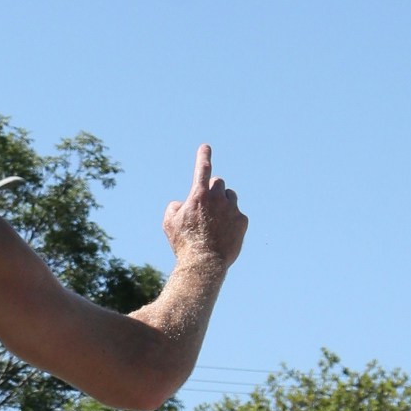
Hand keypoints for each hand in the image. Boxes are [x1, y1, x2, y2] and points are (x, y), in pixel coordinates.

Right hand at [162, 144, 245, 269]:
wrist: (204, 262)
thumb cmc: (184, 243)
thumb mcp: (169, 224)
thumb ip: (174, 207)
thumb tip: (181, 203)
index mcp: (198, 195)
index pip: (202, 169)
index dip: (203, 156)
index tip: (206, 147)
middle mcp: (217, 198)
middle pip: (218, 182)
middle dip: (212, 189)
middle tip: (207, 204)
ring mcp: (231, 209)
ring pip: (230, 196)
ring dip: (223, 202)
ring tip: (215, 220)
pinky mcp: (242, 221)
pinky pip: (237, 214)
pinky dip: (231, 220)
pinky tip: (223, 234)